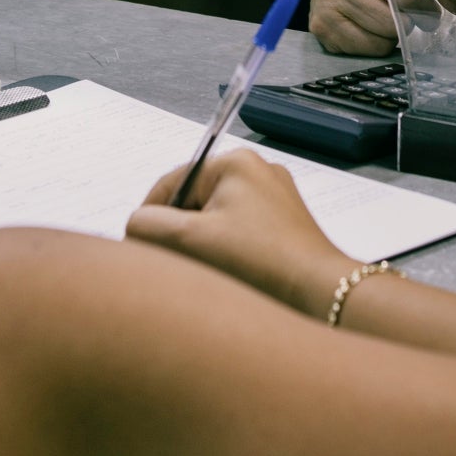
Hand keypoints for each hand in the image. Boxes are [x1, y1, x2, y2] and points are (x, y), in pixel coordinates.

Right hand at [126, 149, 350, 315]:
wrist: (320, 294)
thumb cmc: (260, 264)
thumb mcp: (190, 241)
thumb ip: (149, 225)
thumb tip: (135, 225)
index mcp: (235, 161)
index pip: (171, 183)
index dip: (150, 218)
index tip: (142, 249)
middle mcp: (257, 171)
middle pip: (193, 200)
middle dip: (178, 233)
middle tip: (178, 264)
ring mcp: (274, 197)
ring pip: (214, 219)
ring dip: (201, 244)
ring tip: (209, 272)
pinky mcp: (283, 224)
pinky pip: (239, 232)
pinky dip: (226, 251)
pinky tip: (230, 275)